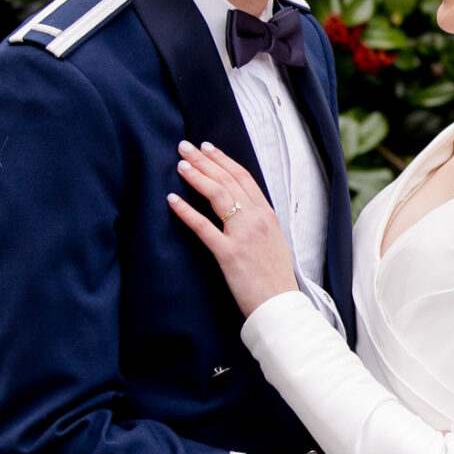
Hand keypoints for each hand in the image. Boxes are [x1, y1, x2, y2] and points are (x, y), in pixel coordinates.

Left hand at [167, 141, 299, 316]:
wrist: (281, 306)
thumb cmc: (275, 278)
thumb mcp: (274, 242)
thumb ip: (259, 223)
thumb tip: (242, 210)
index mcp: (268, 215)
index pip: (244, 177)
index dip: (223, 160)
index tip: (208, 148)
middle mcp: (256, 220)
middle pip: (228, 180)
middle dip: (205, 160)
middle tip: (185, 147)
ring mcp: (243, 235)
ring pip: (218, 195)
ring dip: (197, 176)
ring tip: (180, 164)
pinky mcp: (229, 254)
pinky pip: (203, 227)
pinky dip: (186, 211)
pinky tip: (172, 199)